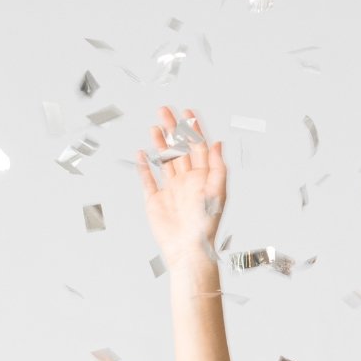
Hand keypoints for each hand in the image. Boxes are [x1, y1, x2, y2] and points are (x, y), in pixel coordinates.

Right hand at [135, 103, 226, 270]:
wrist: (188, 249)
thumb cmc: (205, 225)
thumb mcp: (217, 192)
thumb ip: (218, 167)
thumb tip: (218, 143)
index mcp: (203, 178)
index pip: (198, 147)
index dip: (193, 129)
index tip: (187, 112)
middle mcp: (187, 182)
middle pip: (179, 149)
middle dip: (172, 129)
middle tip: (164, 110)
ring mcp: (170, 190)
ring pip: (164, 161)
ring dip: (160, 144)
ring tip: (155, 127)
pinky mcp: (155, 201)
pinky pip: (148, 180)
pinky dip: (144, 167)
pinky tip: (142, 153)